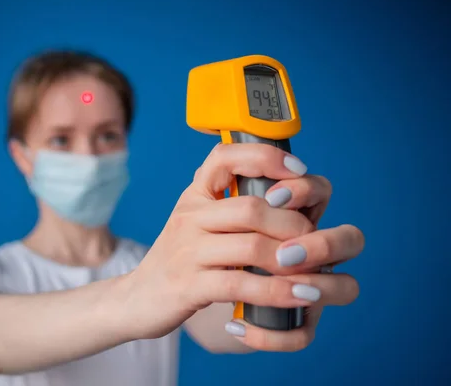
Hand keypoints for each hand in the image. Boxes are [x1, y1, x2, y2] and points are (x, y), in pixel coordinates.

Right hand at [123, 143, 363, 352]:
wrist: (140, 297)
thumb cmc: (185, 259)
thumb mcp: (203, 223)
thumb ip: (237, 207)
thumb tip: (293, 196)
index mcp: (196, 194)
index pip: (225, 157)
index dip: (265, 157)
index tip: (297, 170)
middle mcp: (190, 216)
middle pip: (252, 208)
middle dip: (293, 224)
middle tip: (314, 242)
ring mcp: (187, 250)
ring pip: (251, 246)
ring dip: (292, 260)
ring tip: (315, 272)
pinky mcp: (188, 285)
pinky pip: (239, 284)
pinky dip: (277, 291)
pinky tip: (301, 296)